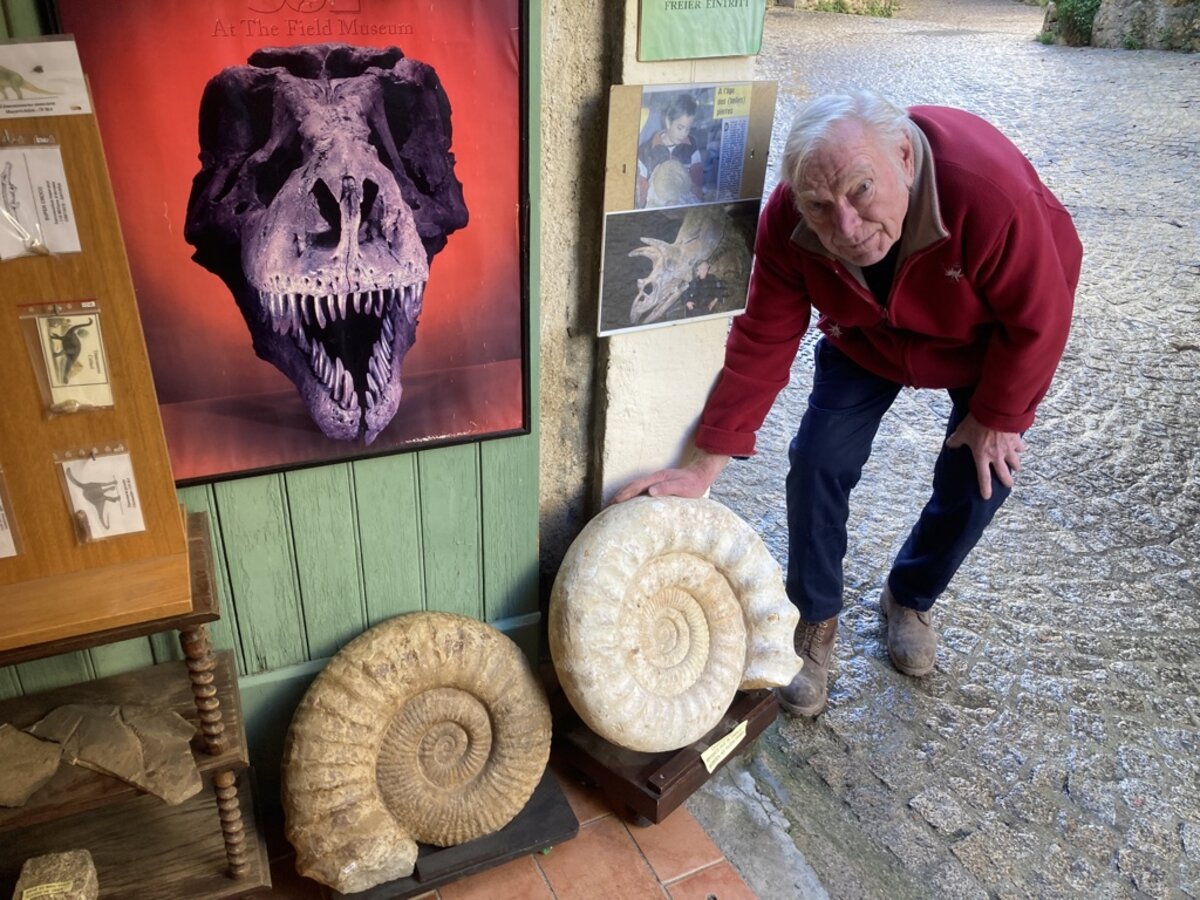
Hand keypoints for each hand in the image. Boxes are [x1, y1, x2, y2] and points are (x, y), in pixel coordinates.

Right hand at [611, 451, 730, 503]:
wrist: (701, 475)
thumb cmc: (693, 484)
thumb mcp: (682, 487)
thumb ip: (667, 488)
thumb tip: (650, 491)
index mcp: (657, 479)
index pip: (636, 487)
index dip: (624, 494)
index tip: (613, 503)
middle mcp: (654, 479)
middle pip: (632, 486)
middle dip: (619, 495)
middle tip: (607, 506)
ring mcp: (655, 481)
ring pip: (635, 488)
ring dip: (624, 495)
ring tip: (614, 505)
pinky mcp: (658, 485)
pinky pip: (641, 490)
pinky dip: (632, 495)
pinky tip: (631, 503)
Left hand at [945, 413, 1026, 499]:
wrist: (995, 411)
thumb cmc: (976, 422)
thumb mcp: (962, 431)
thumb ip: (956, 440)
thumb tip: (950, 444)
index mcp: (982, 456)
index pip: (983, 477)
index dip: (985, 488)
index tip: (987, 497)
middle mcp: (997, 456)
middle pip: (1004, 474)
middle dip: (1007, 481)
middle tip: (1008, 484)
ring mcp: (1008, 449)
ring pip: (1016, 463)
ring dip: (1015, 466)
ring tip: (1015, 467)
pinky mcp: (1016, 440)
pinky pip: (1021, 448)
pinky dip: (1020, 449)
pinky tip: (1020, 448)